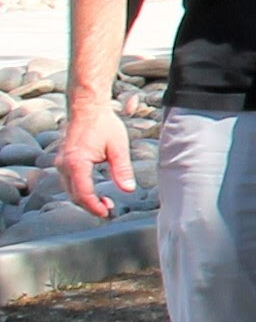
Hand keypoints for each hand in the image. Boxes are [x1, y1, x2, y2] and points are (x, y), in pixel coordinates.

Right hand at [54, 91, 132, 218]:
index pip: (83, 193)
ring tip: (104, 202)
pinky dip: (79, 190)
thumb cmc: (103, 124)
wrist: (87, 108)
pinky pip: (68, 182)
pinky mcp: (62, 160)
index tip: (106, 213)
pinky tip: (93, 191)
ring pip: (69, 190)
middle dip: (90, 206)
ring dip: (85, 199)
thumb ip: (122, 170)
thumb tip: (128, 189)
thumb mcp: (118, 147)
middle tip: (109, 210)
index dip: (94, 206)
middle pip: (74, 195)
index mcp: (76, 163)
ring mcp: (60, 163)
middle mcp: (63, 165)